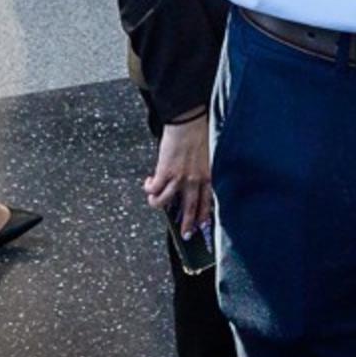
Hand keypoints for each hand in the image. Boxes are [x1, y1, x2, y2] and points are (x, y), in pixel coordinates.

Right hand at [146, 115, 212, 239]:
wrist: (188, 122)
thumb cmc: (197, 133)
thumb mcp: (205, 156)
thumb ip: (200, 170)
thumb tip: (191, 178)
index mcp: (207, 176)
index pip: (207, 202)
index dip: (204, 215)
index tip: (203, 225)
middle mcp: (194, 181)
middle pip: (190, 208)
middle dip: (187, 224)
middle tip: (185, 235)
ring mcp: (179, 179)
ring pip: (166, 202)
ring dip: (157, 204)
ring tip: (154, 202)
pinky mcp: (164, 172)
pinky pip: (154, 189)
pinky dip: (149, 188)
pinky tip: (148, 183)